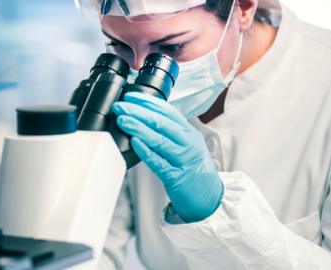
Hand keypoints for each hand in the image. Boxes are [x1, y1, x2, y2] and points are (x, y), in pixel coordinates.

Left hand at [112, 92, 222, 222]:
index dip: (148, 102)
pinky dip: (146, 151)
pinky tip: (134, 143)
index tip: (130, 96)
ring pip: (159, 140)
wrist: (210, 199)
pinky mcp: (176, 177)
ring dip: (138, 128)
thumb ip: (170, 132)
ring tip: (123, 120)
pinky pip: (158, 162)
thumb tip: (145, 117)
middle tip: (120, 106)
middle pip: (161, 122)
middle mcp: (188, 143)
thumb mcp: (187, 145)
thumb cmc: (193, 170)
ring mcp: (183, 160)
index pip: (167, 111)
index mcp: (189, 132)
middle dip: (138, 112)